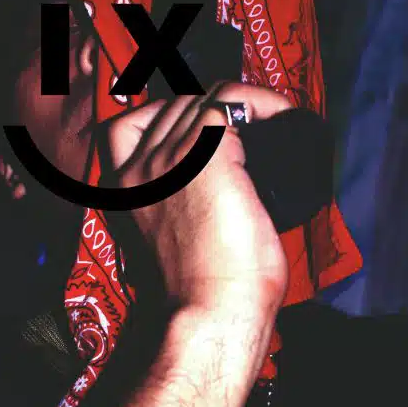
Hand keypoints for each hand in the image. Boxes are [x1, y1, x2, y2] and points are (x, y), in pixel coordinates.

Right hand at [105, 82, 290, 323]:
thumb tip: (226, 168)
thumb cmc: (207, 287)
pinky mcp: (206, 152)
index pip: (128, 126)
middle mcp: (140, 167)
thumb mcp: (176, 236)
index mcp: (124, 189)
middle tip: (252, 129)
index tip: (201, 132)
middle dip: (213, 112)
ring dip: (242, 106)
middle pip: (175, 106)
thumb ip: (179, 197)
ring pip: (203, 100)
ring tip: (273, 123)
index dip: (168, 119)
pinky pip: (232, 102)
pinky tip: (283, 118)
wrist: (214, 306)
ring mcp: (170, 157)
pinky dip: (263, 104)